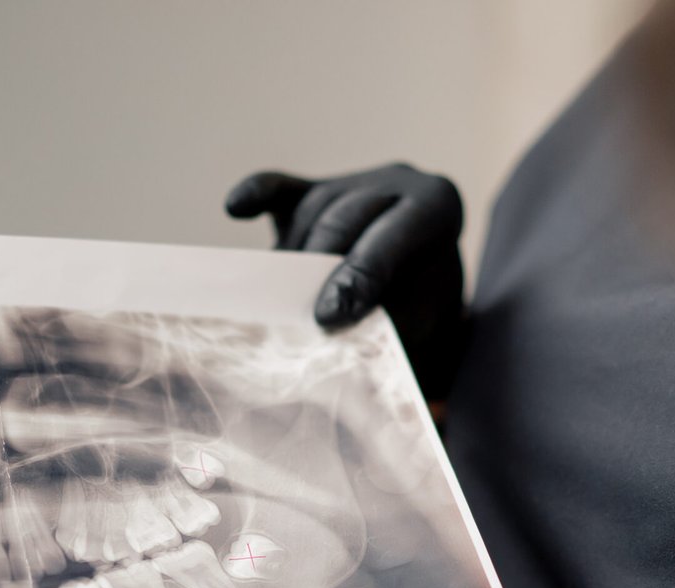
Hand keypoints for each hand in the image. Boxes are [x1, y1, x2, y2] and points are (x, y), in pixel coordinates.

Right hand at [225, 164, 467, 397]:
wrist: (420, 302)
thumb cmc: (422, 314)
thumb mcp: (422, 320)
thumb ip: (387, 313)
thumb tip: (336, 313)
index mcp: (438, 205)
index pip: (392, 235)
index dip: (359, 278)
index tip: (329, 317)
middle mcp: (397, 180)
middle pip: (343, 219)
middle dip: (320, 269)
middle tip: (302, 315)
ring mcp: (352, 179)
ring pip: (310, 213)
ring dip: (295, 262)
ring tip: (288, 307)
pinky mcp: (311, 190)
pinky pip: (280, 188)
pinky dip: (257, 195)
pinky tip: (236, 208)